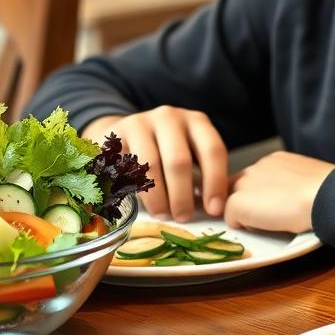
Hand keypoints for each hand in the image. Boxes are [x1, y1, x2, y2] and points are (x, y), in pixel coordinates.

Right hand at [82, 107, 227, 221]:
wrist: (127, 134)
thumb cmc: (167, 151)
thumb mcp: (191, 154)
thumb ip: (202, 176)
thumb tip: (213, 209)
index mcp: (197, 122)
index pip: (212, 150)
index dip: (215, 182)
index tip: (214, 209)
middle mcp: (171, 117)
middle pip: (179, 160)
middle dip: (183, 195)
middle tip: (184, 218)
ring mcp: (143, 122)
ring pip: (152, 165)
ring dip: (159, 197)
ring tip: (164, 215)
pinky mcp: (119, 133)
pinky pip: (129, 166)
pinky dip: (138, 188)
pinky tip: (145, 203)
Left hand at [224, 152, 334, 234]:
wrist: (326, 196)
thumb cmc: (329, 192)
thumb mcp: (310, 179)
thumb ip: (294, 183)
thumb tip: (295, 195)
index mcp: (275, 160)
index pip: (256, 177)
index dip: (261, 194)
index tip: (275, 205)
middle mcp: (256, 167)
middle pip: (239, 187)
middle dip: (249, 203)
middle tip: (271, 217)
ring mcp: (244, 183)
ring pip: (233, 202)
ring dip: (247, 214)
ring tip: (271, 222)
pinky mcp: (238, 202)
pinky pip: (231, 218)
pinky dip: (245, 226)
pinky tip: (266, 227)